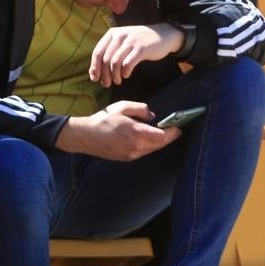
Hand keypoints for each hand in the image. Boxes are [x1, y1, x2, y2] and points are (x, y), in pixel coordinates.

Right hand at [54, 101, 179, 159]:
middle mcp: (136, 147)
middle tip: (174, 129)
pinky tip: (147, 137)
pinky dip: (149, 145)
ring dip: (159, 141)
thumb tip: (152, 116)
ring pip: (152, 149)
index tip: (178, 127)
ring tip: (162, 132)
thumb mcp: (122, 107)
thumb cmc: (103, 119)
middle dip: (168, 137)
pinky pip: (144, 152)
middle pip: (160, 145)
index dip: (172, 132)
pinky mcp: (127, 158)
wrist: (86, 136)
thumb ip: (141, 109)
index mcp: (136, 133)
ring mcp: (132, 154)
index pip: (162, 137)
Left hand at [88, 23, 184, 87]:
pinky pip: (128, 63)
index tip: (94, 78)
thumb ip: (110, 52)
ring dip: (114, 75)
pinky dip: (125, 72)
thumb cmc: (139, 41)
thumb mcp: (123, 41)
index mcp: (112, 33)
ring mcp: (131, 41)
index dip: (94, 67)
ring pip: (115, 62)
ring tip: (117, 81)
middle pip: (106, 59)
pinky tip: (126, 75)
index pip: (98, 52)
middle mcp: (120, 35)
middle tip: (106, 84)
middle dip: (104, 74)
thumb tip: (94, 71)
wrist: (163, 35)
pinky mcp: (142, 48)